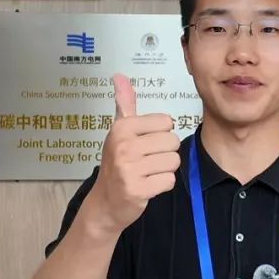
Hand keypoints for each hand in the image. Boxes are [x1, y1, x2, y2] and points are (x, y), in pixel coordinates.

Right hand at [89, 74, 180, 234]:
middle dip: (164, 154)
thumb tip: (119, 76)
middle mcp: (124, 146)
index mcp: (122, 128)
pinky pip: (169, 180)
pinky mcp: (138, 190)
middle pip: (173, 142)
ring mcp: (130, 169)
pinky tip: (147, 185)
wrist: (104, 203)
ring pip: (173, 162)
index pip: (166, 122)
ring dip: (164, 170)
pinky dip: (162, 185)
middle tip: (146, 161)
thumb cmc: (116, 163)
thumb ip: (124, 104)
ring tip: (147, 173)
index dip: (160, 135)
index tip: (144, 144)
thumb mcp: (119, 132)